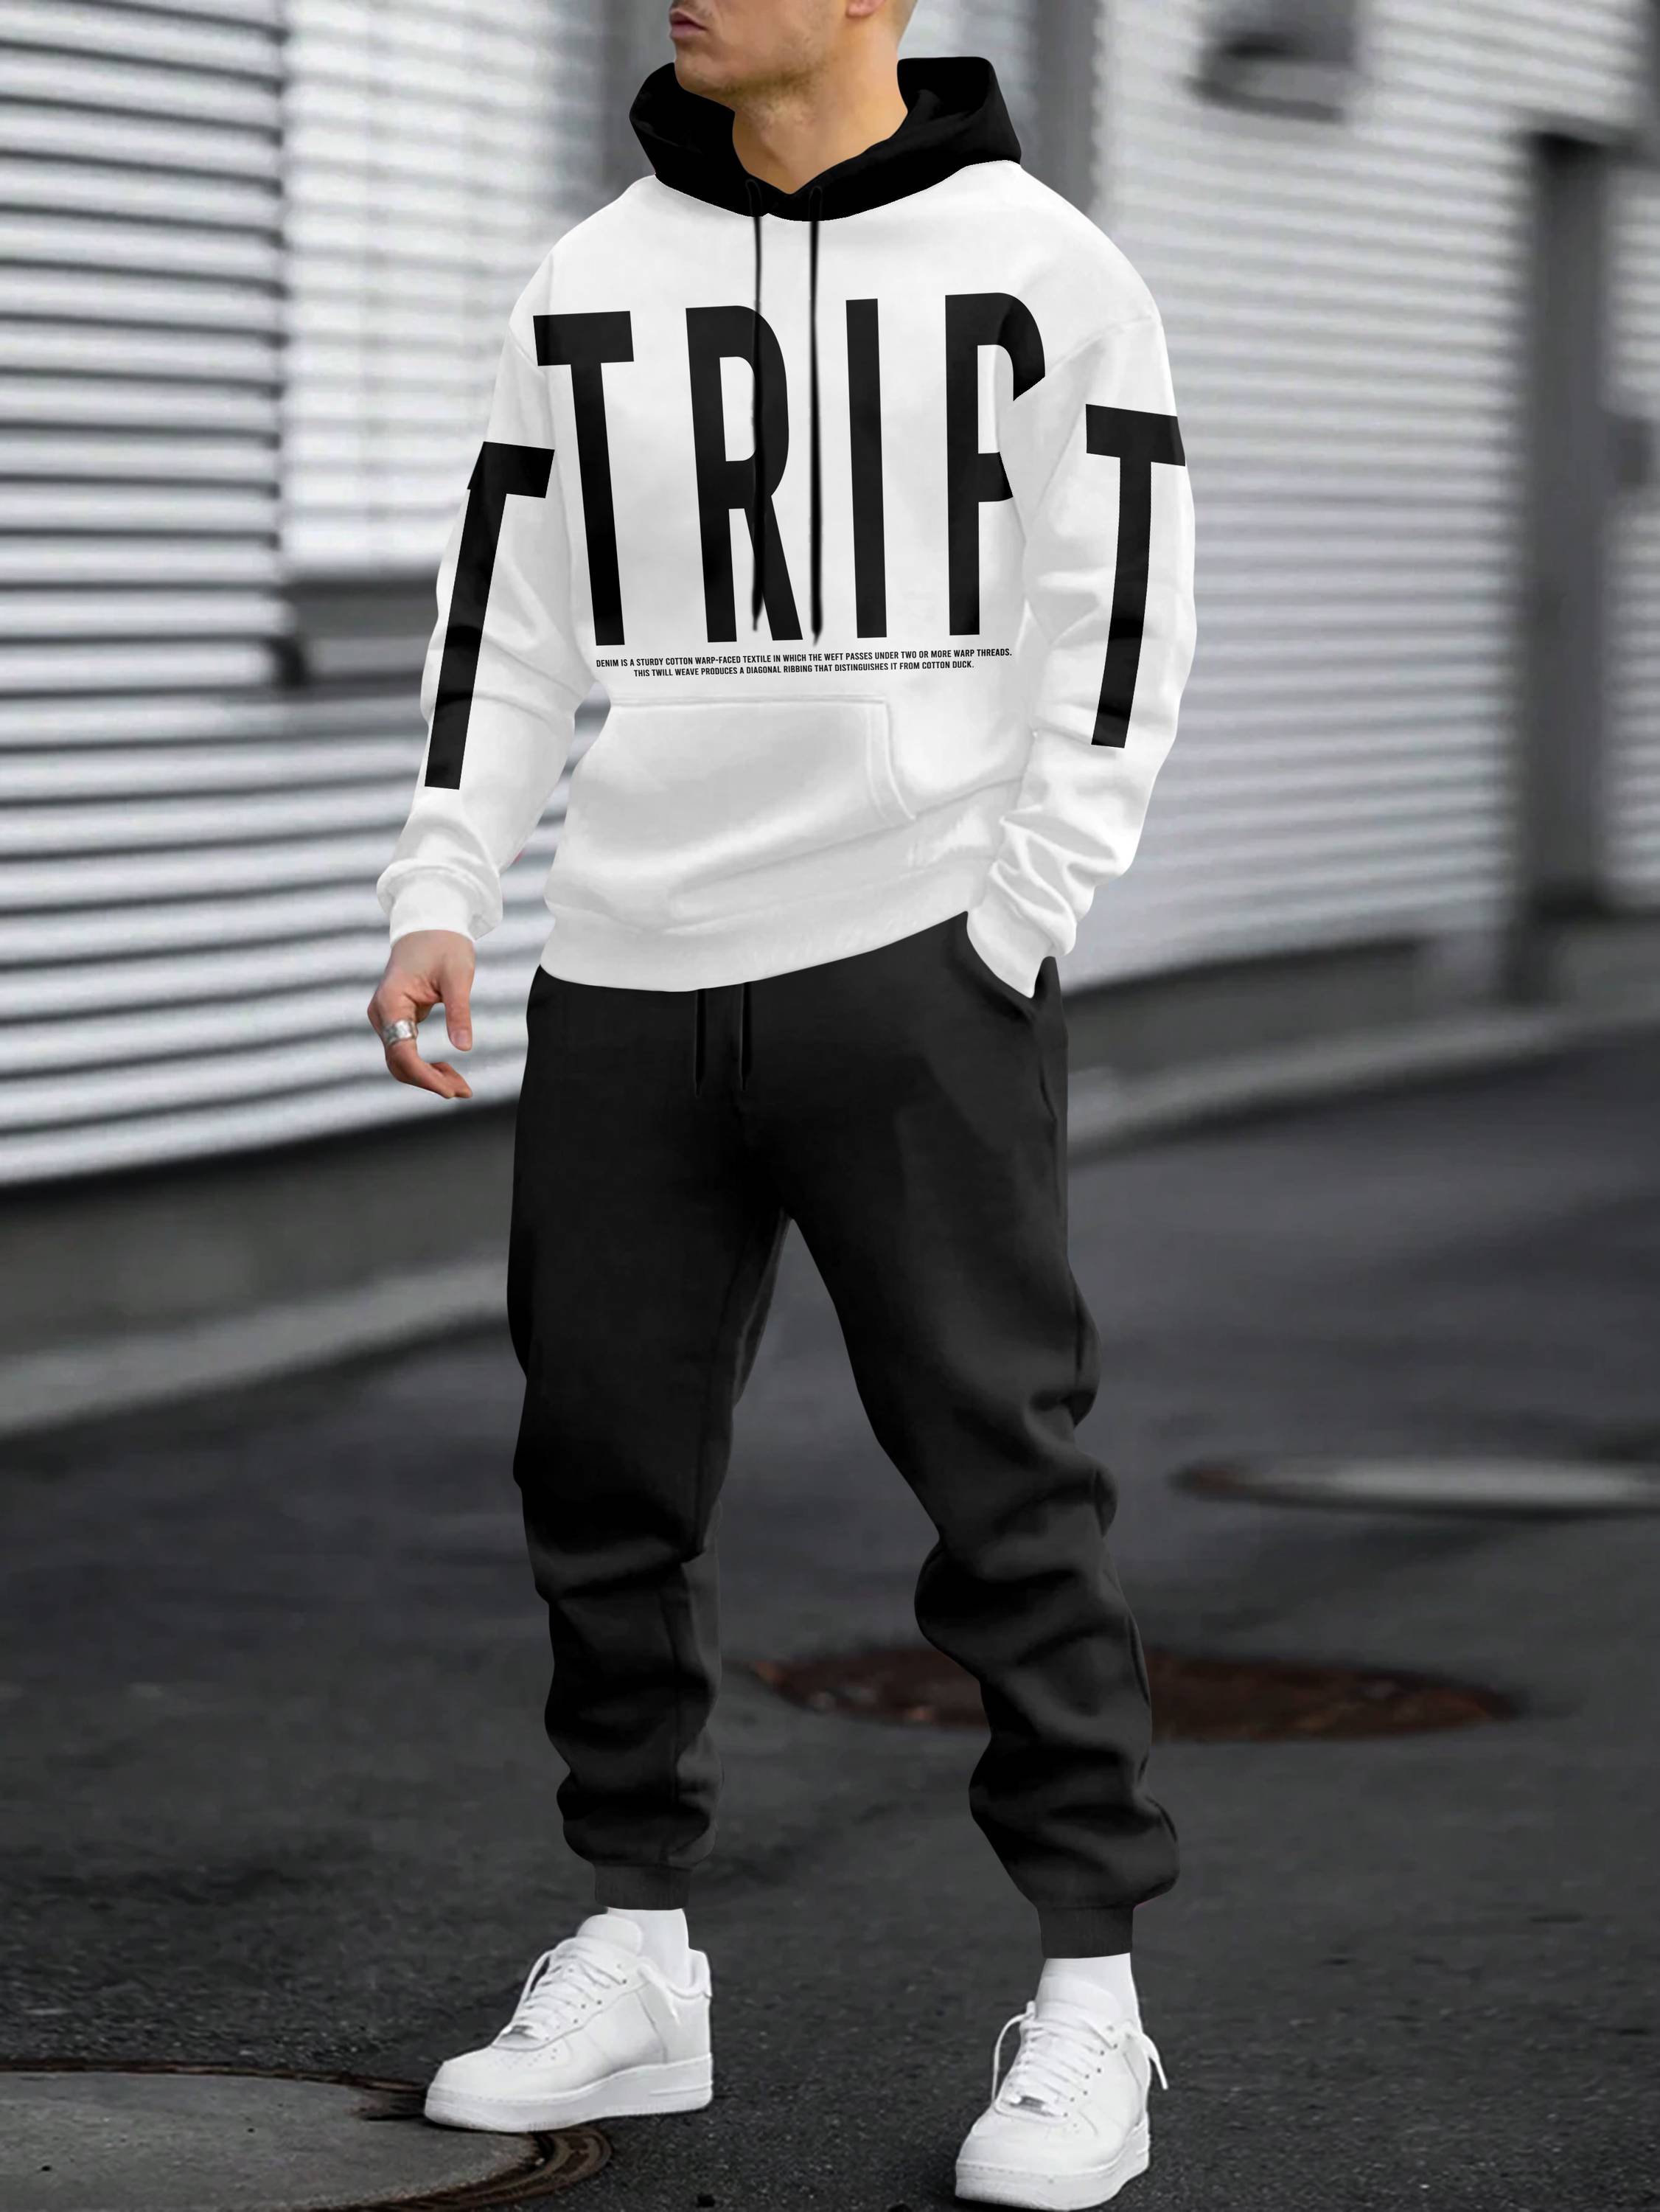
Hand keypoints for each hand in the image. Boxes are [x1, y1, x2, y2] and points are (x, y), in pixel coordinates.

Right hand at [368, 930, 475, 1099]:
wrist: (429, 923)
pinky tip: (448, 1071)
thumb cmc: (443, 944)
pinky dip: (425, 1065)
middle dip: (429, 1081)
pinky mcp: (396, 1018)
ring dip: (427, 1077)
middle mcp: (381, 1013)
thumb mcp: (458, 977)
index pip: (403, 1052)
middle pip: (399, 1062)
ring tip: (460, 1086)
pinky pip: (406, 1050)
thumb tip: (464, 1047)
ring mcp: (386, 1017)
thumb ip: (459, 1012)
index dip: (425, 1076)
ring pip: (401, 1060)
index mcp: (391, 1002)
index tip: (450, 1090)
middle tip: (464, 1091)